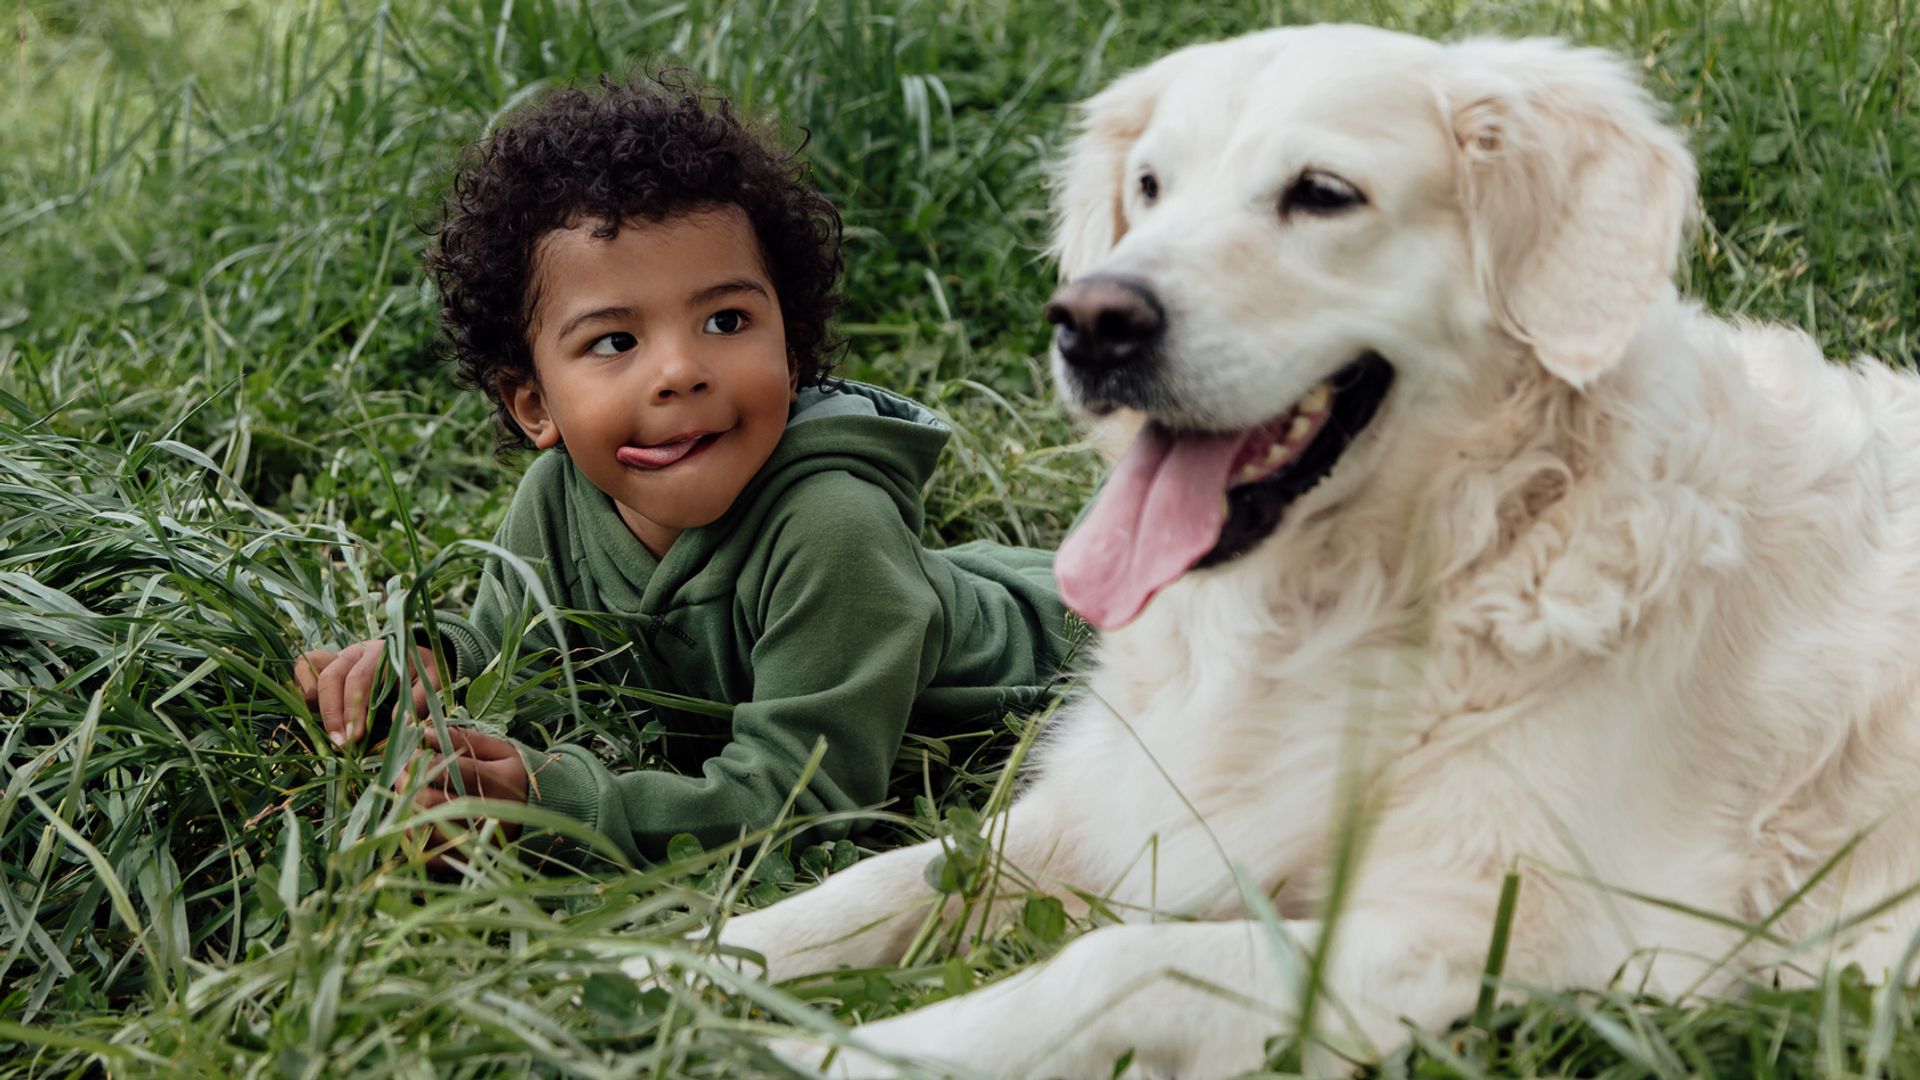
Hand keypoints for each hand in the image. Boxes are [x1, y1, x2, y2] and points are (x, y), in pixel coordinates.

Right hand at [294, 639, 440, 746]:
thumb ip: (419, 698)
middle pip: (332, 677)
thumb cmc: (422, 672)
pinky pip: (304, 667)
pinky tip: (316, 714)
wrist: (414, 656)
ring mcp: (338, 656)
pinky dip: (303, 688)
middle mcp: (355, 652)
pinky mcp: (327, 663)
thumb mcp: (432, 681)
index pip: (359, 679)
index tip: (354, 736)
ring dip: (315, 704)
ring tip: (327, 733)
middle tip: (341, 744)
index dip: (353, 709)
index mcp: (380, 653)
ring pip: (313, 671)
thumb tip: (399, 721)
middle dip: (333, 713)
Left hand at [401, 725, 527, 866]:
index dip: (420, 758)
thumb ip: (466, 738)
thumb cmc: (517, 776)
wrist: (544, 814)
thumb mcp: (502, 750)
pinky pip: (427, 853)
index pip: (445, 769)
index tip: (413, 751)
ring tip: (408, 795)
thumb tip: (425, 730)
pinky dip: (413, 837)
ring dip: (405, 810)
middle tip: (403, 773)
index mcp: (496, 781)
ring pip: (421, 830)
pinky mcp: (466, 860)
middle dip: (406, 784)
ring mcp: (475, 840)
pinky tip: (415, 820)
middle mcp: (485, 814)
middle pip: (427, 802)